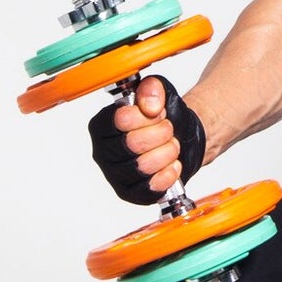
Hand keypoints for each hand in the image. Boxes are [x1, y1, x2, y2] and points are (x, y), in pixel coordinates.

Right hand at [88, 77, 207, 204]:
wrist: (180, 140)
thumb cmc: (162, 118)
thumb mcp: (159, 92)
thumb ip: (152, 88)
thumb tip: (150, 104)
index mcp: (102, 125)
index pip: (122, 119)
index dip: (148, 115)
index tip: (158, 113)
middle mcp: (102, 152)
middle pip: (133, 143)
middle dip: (161, 133)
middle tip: (168, 130)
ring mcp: (114, 175)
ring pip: (143, 166)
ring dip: (167, 153)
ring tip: (172, 146)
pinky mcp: (130, 193)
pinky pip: (150, 188)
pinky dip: (168, 174)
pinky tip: (172, 165)